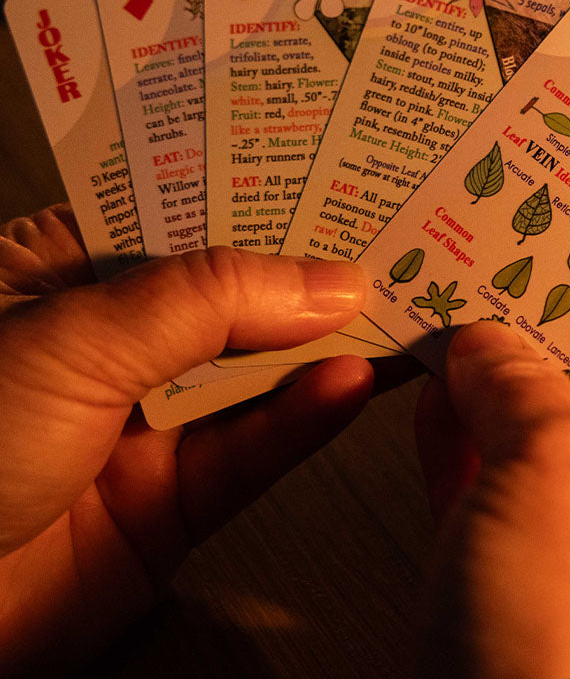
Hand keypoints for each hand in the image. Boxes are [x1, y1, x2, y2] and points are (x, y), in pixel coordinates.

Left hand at [0, 205, 371, 678]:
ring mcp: (141, 424)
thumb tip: (324, 278)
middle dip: (310, 272)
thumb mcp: (76, 338)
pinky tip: (347, 386)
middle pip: (232, 294)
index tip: (345, 175)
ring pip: (253, 375)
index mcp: (66, 271)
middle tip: (394, 240)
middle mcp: (109, 343)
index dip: (267, 193)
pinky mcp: (169, 503)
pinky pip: (250, 452)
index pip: (188, 214)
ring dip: (322, 347)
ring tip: (391, 309)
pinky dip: (303, 420)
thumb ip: (210, 302)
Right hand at [414, 321, 569, 678]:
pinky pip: (524, 535)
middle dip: (556, 368)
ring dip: (508, 417)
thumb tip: (488, 347)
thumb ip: (522, 386)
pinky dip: (483, 478)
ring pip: (566, 483)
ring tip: (463, 351)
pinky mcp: (561, 646)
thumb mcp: (556, 468)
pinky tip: (441, 421)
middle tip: (512, 305)